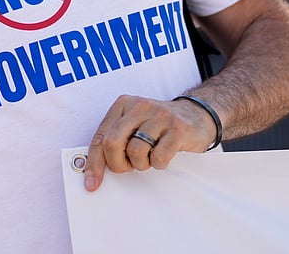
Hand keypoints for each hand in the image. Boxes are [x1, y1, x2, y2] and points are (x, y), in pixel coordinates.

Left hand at [82, 93, 216, 191]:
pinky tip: (163, 157)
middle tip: (129, 167)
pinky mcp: (178, 128)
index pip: (101, 137)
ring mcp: (159, 116)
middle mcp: (139, 106)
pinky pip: (159, 156)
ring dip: (141, 164)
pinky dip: (158, 164)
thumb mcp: (133, 126)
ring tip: (149, 158)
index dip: (94, 163)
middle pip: (113, 142)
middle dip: (118, 164)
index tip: (92, 184)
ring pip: (135, 151)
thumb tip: (93, 171)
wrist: (197, 115)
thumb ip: (115, 140)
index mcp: (122, 105)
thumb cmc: (158, 126)